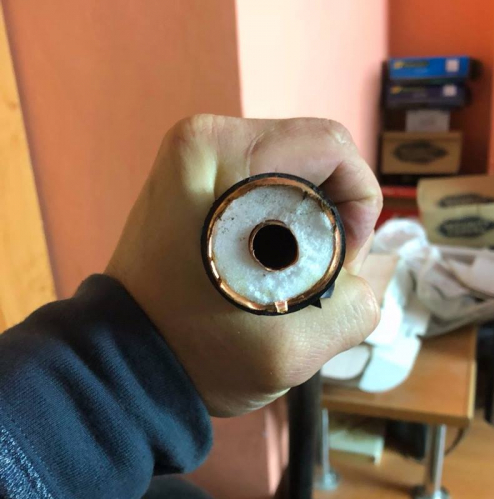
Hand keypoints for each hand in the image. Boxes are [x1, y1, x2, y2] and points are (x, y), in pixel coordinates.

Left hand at [106, 115, 381, 415]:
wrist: (126, 361)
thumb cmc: (201, 353)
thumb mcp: (292, 348)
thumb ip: (354, 304)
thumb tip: (361, 269)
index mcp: (219, 154)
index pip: (332, 150)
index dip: (358, 209)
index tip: (338, 269)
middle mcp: (203, 136)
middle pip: (314, 156)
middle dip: (334, 217)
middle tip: (316, 276)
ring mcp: (194, 153)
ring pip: (295, 170)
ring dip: (310, 221)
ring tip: (291, 275)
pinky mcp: (192, 175)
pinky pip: (267, 183)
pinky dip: (284, 220)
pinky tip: (269, 264)